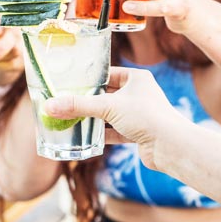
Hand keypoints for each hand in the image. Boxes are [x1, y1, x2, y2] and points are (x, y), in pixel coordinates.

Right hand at [43, 67, 184, 169]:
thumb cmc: (146, 117)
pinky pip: (114, 131)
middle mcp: (139, 94)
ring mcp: (138, 114)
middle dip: (88, 101)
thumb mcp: (108, 107)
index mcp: (136, 78)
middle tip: (66, 102)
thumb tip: (49, 106)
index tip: (70, 83)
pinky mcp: (138, 133)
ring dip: (93, 119)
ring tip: (71, 120)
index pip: (107, 74)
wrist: (171, 147)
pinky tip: (86, 137)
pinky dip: (101, 134)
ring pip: (109, 115)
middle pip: (106, 96)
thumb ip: (78, 106)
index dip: (89, 79)